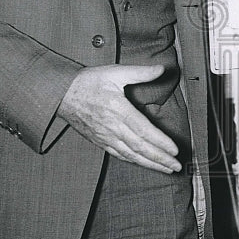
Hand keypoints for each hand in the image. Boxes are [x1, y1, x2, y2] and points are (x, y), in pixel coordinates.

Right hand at [57, 62, 181, 172]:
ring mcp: (105, 136)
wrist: (61, 94)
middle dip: (160, 159)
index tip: (175, 150)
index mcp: (118, 109)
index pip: (143, 130)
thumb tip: (161, 69)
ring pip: (131, 155)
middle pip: (140, 147)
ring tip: (166, 169)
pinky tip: (145, 164)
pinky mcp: (100, 141)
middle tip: (176, 166)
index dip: (160, 142)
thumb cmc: (88, 82)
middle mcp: (112, 127)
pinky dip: (134, 161)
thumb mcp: (115, 72)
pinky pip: (120, 155)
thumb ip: (140, 72)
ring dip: (150, 164)